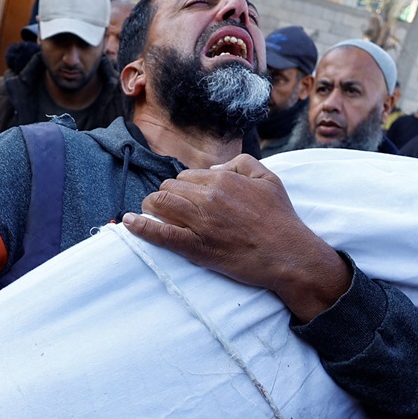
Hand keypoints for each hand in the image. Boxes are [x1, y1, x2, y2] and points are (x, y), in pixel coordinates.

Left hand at [120, 155, 349, 320]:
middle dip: (166, 196)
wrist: (288, 255)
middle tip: (168, 208)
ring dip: (151, 207)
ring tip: (150, 213)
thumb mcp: (269, 178)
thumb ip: (242, 164)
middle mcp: (208, 197)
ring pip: (160, 204)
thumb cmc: (280, 218)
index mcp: (223, 179)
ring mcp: (200, 223)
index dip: (183, 187)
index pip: (186, 176)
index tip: (186, 198)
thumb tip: (216, 169)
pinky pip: (161, 234)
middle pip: (169, 188)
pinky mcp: (196, 247)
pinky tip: (129, 223)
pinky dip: (141, 227)